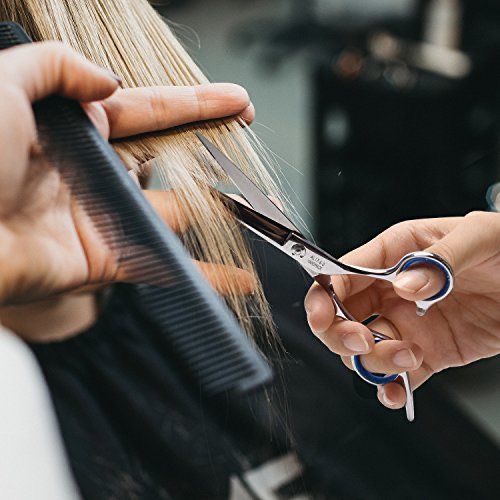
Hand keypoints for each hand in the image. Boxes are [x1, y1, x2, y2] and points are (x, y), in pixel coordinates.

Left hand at [0, 42, 254, 304]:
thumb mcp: (3, 85)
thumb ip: (57, 66)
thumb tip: (107, 83)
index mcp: (72, 130)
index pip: (146, 110)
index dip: (193, 103)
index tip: (234, 101)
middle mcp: (92, 172)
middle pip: (167, 155)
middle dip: (209, 144)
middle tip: (245, 134)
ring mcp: (104, 217)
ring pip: (174, 210)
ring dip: (216, 208)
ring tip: (255, 205)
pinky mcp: (108, 259)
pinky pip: (164, 264)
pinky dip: (204, 274)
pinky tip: (238, 276)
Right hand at [305, 212, 499, 409]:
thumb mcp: (479, 237)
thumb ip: (440, 259)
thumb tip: (405, 285)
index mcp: (394, 253)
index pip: (342, 274)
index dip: (324, 295)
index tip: (324, 315)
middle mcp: (392, 290)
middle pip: (340, 315)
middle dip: (340, 333)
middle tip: (362, 340)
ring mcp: (407, 323)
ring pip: (364, 349)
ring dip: (376, 361)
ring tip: (411, 356)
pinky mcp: (427, 352)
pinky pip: (398, 375)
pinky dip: (391, 389)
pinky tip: (398, 392)